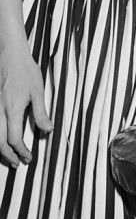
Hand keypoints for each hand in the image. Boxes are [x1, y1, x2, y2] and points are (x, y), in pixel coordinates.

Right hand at [0, 44, 52, 167]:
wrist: (9, 55)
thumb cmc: (25, 71)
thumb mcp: (38, 91)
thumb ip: (41, 113)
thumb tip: (48, 130)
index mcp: (11, 109)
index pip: (14, 139)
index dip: (22, 151)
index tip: (29, 157)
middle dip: (9, 155)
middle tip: (19, 163)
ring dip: (0, 149)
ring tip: (10, 156)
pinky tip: (2, 140)